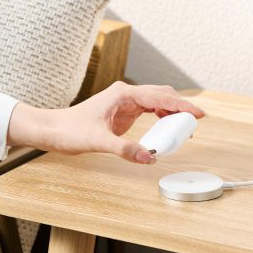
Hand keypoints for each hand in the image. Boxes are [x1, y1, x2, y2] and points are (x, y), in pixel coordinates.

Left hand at [7, 81, 204, 163]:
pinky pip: (149, 109)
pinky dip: (161, 116)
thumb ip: (125, 149)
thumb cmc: (70, 130)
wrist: (53, 130)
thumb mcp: (98, 141)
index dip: (182, 106)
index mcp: (124, 94)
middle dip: (180, 108)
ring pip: (157, 100)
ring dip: (172, 112)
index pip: (161, 97)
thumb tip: (149, 158)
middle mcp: (127, 94)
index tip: (199, 114)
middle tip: (194, 123)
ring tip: (182, 128)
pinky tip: (165, 127)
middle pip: (163, 95)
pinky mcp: (123, 110)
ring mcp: (126, 101)